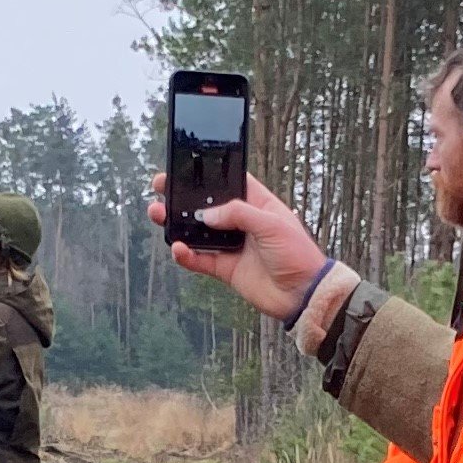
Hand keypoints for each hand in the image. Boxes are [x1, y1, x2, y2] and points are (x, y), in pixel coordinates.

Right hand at [146, 170, 327, 317]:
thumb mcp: (271, 224)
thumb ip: (237, 214)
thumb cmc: (298, 254)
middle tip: (162, 187)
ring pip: (198, 232)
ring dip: (178, 224)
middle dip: (183, 197)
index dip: (208, 174)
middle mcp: (242, 223)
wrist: (304, 295)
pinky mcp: (226, 268)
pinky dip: (186, 255)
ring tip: (158, 215)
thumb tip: (206, 214)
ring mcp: (233, 245)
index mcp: (257, 204)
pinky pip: (200, 259)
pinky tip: (178, 248)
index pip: (229, 182)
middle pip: (207, 206)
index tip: (185, 167)